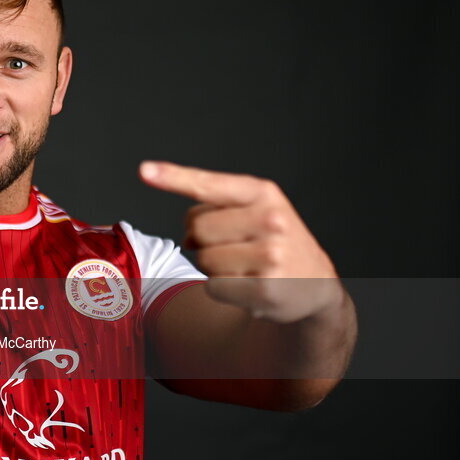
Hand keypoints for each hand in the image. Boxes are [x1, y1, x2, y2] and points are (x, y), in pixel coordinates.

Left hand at [139, 160, 342, 323]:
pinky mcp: (266, 288)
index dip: (174, 177)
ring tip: (243, 265)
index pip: (208, 184)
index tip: (145, 170)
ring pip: (203, 260)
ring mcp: (271, 255)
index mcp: (263, 193)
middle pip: (196, 228)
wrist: (315, 282)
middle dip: (202, 240)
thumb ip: (216, 209)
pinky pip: (214, 287)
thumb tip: (186, 236)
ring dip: (213, 267)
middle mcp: (271, 219)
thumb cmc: (272, 239)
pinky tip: (248, 284)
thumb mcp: (256, 210)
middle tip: (229, 245)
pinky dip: (223, 289)